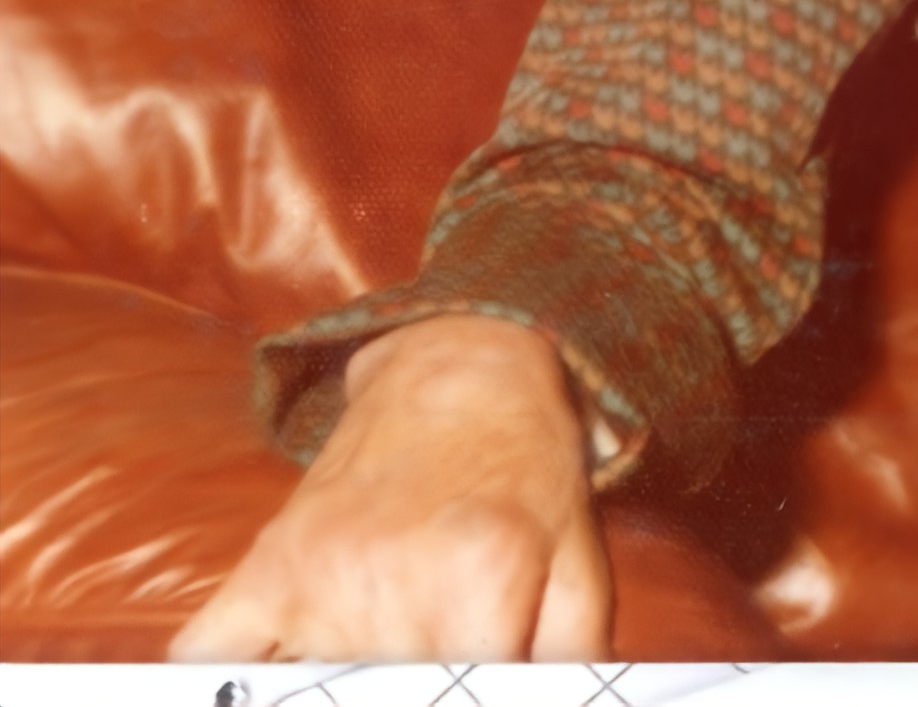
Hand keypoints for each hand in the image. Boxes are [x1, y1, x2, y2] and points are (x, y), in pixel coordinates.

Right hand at [171, 312, 608, 662]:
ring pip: (316, 692)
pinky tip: (281, 670)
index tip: (468, 686)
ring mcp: (317, 577)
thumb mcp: (577, 557)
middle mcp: (391, 580)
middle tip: (430, 666)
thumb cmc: (530, 471)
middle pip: (390, 700)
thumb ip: (572, 654)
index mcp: (480, 580)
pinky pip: (210, 658)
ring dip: (347, 684)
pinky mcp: (265, 567)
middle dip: (416, 690)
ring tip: (386, 650)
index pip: (461, 699)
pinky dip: (228, 684)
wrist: (467, 374)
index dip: (468, 697)